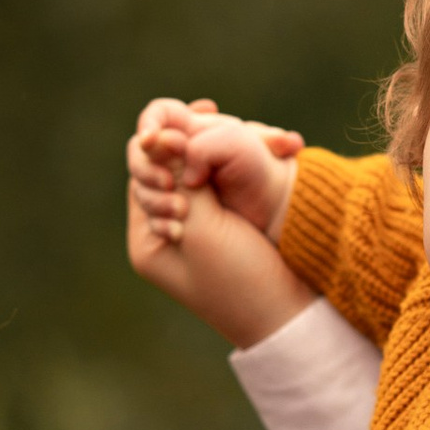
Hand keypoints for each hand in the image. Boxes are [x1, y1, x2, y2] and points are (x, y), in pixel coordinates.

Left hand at [126, 96, 316, 344]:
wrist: (288, 316)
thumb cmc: (242, 280)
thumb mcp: (203, 226)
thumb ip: (180, 178)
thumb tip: (157, 134)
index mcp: (147, 241)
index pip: (141, 174)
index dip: (162, 145)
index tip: (191, 128)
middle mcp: (163, 238)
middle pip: (164, 171)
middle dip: (184, 145)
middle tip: (209, 113)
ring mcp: (193, 235)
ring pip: (190, 175)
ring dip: (205, 150)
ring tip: (222, 121)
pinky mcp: (221, 232)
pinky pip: (213, 186)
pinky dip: (222, 164)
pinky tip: (244, 143)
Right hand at [130, 97, 300, 239]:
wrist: (273, 211)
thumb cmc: (259, 171)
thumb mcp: (238, 145)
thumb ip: (202, 145)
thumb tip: (180, 172)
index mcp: (192, 128)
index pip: (158, 114)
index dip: (149, 124)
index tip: (150, 140)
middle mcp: (177, 155)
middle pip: (140, 152)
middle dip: (147, 168)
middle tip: (168, 184)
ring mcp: (172, 184)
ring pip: (141, 186)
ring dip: (155, 198)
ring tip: (182, 212)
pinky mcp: (172, 212)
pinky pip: (150, 216)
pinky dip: (160, 222)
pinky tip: (177, 232)